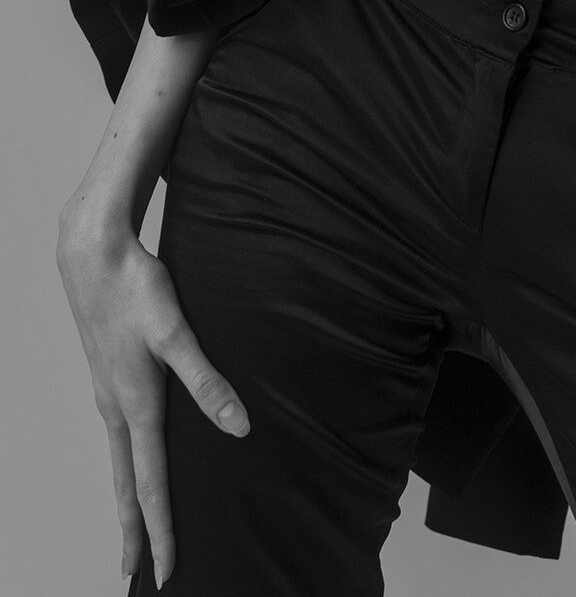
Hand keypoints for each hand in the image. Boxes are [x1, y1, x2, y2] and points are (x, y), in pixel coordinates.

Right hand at [56, 204, 249, 588]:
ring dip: (129, 500)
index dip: (161, 531)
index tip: (168, 571)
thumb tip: (238, 427)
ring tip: (136, 529)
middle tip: (138, 572)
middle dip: (134, 532)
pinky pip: (119, 437)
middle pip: (127, 486)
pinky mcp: (110, 377)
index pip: (150, 486)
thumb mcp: (176, 332)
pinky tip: (137, 458)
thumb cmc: (136, 289)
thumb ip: (207, 381)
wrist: (93, 255)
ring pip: (121, 462)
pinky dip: (127, 465)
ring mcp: (109, 394)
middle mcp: (117, 408)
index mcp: (135, 406)